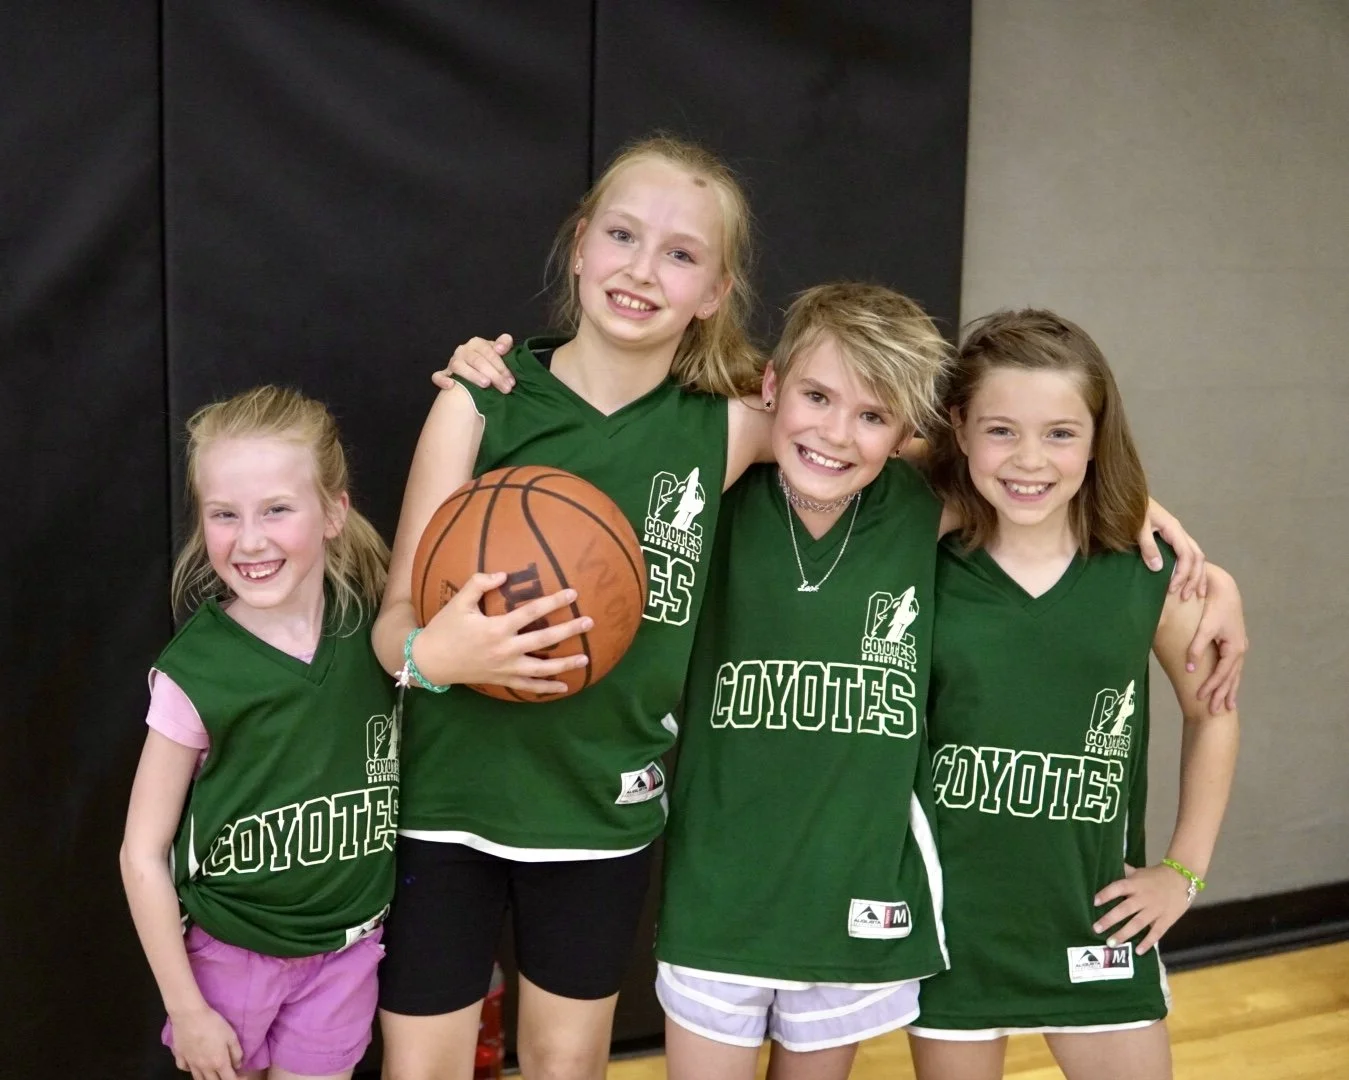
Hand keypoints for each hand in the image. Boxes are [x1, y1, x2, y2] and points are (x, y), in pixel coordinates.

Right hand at [168, 1002, 242, 1079]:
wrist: (190, 1016)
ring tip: (212, 1072)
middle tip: (227, 1073)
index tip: (243, 1076)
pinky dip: (190, 1069)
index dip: (238, 1079)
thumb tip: (237, 1065)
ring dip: (207, 1078)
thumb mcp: (231, 1036)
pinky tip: (194, 1064)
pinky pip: (184, 1068)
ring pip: (198, 1078)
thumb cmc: (213, 1024)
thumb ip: (236, 1052)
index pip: (229, 1079)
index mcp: (218, 1062)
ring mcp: (190, 1063)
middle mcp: (204, 1067)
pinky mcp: (179, 1057)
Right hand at [416, 572, 592, 693]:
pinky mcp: (501, 680)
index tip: (573, 593)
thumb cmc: (445, 628)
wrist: (430, 661)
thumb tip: (504, 575)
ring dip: (565, 665)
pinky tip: (564, 688)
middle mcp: (505, 650)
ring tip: (585, 659)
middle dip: (569, 630)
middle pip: (544, 640)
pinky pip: (528, 687)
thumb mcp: (459, 602)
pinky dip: (546, 688)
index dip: (554, 602)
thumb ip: (479, 583)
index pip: (532, 612)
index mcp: (497, 628)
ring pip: (541, 669)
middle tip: (589, 622)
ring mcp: (505, 668)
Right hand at [431, 334, 515, 392]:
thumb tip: (501, 348)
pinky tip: (451, 385)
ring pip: (459, 367)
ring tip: (486, 385)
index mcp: (477, 343)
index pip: (489, 352)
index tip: (511, 381)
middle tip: (505, 389)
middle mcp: (463, 350)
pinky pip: (438, 376)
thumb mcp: (500, 352)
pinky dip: (442, 380)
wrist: (479, 371)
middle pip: (477, 361)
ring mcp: (452, 362)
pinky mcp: (445, 373)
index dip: (501, 366)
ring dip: (473, 375)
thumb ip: (504, 344)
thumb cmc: (491, 362)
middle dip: (493, 375)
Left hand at [1092, 863, 1192, 955]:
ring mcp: (1155, 910)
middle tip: (1096, 928)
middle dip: (1110, 919)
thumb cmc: (1155, 876)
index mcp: (1135, 884)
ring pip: (1138, 923)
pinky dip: (1148, 942)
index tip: (1094, 902)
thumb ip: (1123, 873)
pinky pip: (1156, 932)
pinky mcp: (1166, 920)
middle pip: (1125, 909)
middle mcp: (1143, 897)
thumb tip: (1107, 867)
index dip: (1106, 894)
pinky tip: (1138, 951)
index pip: (1118, 888)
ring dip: (1124, 934)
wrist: (1182, 878)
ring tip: (1110, 943)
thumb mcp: (1138, 872)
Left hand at [1141, 497, 1205, 599]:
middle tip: (1186, 597)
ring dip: (1196, 575)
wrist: (1126, 496)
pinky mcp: (1171, 537)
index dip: (1182, 574)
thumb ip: (1147, 545)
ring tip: (1194, 594)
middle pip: (1197, 557)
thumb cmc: (1131, 509)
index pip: (1186, 555)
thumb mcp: (1138, 527)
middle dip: (1194, 578)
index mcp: (1173, 529)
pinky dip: (1191, 569)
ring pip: (1196, 556)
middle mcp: (1179, 532)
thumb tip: (1158, 568)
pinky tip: (1188, 581)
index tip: (1173, 589)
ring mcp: (1177, 534)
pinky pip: (1187, 554)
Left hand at [1189, 565, 1246, 712]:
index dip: (1212, 686)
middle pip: (1231, 678)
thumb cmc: (1215, 607)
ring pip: (1234, 674)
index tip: (1200, 698)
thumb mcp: (1205, 627)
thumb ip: (1197, 647)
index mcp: (1234, 648)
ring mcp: (1239, 647)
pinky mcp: (1235, 643)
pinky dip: (1230, 679)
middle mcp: (1240, 650)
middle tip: (1215, 713)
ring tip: (1227, 706)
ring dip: (1229, 690)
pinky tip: (1229, 687)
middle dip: (1223, 695)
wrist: (1226, 590)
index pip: (1222, 673)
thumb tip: (1190, 668)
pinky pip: (1233, 667)